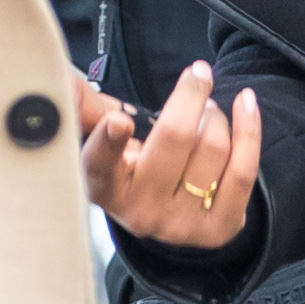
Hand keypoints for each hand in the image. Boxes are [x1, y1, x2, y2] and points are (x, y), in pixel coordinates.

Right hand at [75, 61, 260, 251]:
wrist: (166, 214)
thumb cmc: (130, 164)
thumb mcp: (101, 139)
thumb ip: (81, 106)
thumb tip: (55, 75)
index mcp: (103, 187)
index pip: (100, 165)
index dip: (109, 143)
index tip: (119, 121)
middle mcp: (139, 212)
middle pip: (175, 139)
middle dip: (191, 95)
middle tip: (198, 74)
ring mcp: (181, 226)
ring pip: (213, 147)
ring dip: (215, 114)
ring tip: (207, 110)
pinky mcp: (219, 229)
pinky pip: (243, 169)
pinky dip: (249, 128)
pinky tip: (246, 103)